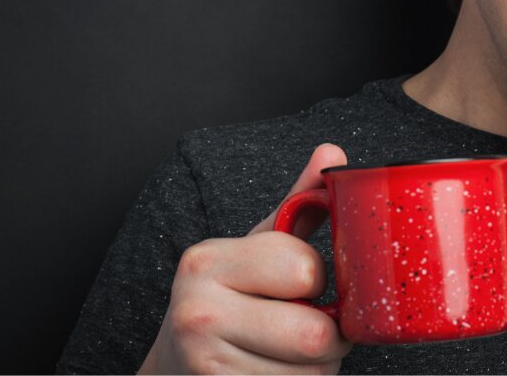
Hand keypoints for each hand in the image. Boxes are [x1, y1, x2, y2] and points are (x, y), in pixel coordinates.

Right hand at [138, 143, 352, 374]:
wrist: (173, 366)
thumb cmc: (227, 298)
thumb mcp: (256, 247)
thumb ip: (298, 203)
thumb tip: (333, 152)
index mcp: (208, 260)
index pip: (306, 270)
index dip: (320, 278)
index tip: (303, 283)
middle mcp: (198, 311)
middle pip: (315, 334)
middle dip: (331, 335)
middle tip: (314, 325)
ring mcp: (204, 364)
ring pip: (311, 374)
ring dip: (318, 368)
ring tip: (290, 352)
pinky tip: (276, 373)